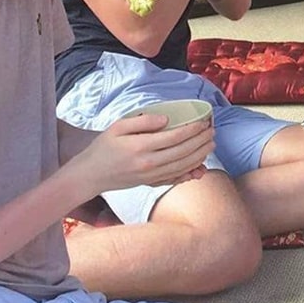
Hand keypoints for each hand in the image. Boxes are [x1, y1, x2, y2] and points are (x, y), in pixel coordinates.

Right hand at [73, 113, 215, 194]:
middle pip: (183, 152)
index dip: (193, 129)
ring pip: (183, 166)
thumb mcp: (118, 126)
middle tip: (212, 131)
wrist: (91, 174)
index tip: (203, 121)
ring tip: (210, 145)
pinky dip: (190, 173)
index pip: (175, 136)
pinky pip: (175, 179)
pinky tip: (200, 167)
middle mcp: (149, 163)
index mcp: (141, 146)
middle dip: (201, 141)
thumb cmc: (104, 147)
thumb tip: (166, 119)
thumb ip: (143, 120)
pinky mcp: (151, 184)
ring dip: (200, 155)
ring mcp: (151, 176)